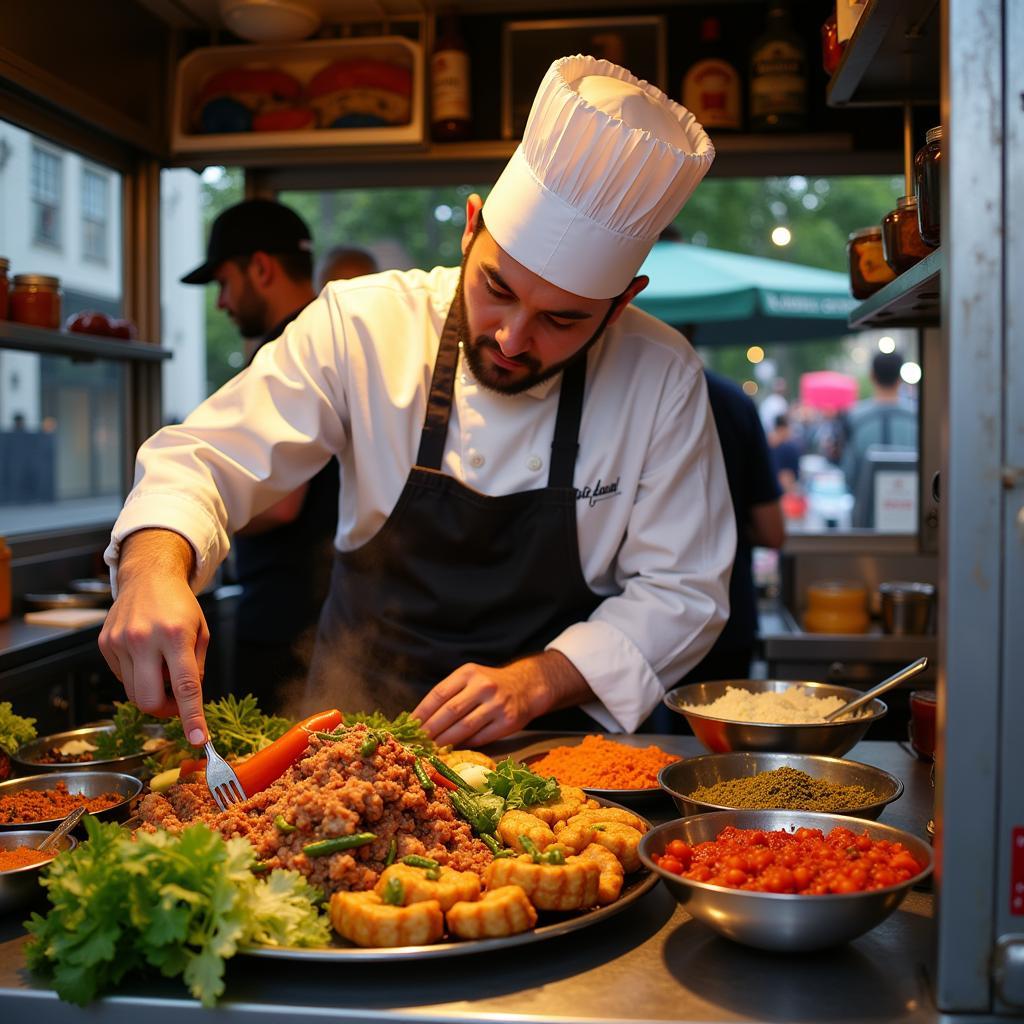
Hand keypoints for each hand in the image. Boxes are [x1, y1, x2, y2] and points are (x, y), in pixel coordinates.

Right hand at [98, 530, 208, 744]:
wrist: (148, 577)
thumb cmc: (180, 606)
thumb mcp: (201, 632)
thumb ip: (197, 668)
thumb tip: (188, 701)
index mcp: (176, 635)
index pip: (185, 685)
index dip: (191, 717)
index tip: (199, 739)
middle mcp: (144, 638)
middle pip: (148, 700)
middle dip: (164, 710)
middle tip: (176, 702)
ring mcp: (120, 642)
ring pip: (134, 693)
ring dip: (151, 691)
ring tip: (162, 668)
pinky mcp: (105, 644)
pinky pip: (122, 678)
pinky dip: (137, 676)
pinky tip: (145, 656)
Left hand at [412, 651, 590, 746]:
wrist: (526, 686)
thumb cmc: (489, 684)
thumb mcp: (470, 678)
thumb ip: (450, 694)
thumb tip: (421, 720)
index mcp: (468, 673)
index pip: (439, 694)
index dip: (422, 712)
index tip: (410, 726)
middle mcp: (483, 686)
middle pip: (450, 712)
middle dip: (431, 730)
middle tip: (418, 742)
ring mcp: (497, 704)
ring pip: (464, 727)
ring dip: (445, 741)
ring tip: (432, 749)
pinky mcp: (508, 721)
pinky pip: (481, 737)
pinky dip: (465, 744)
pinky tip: (455, 749)